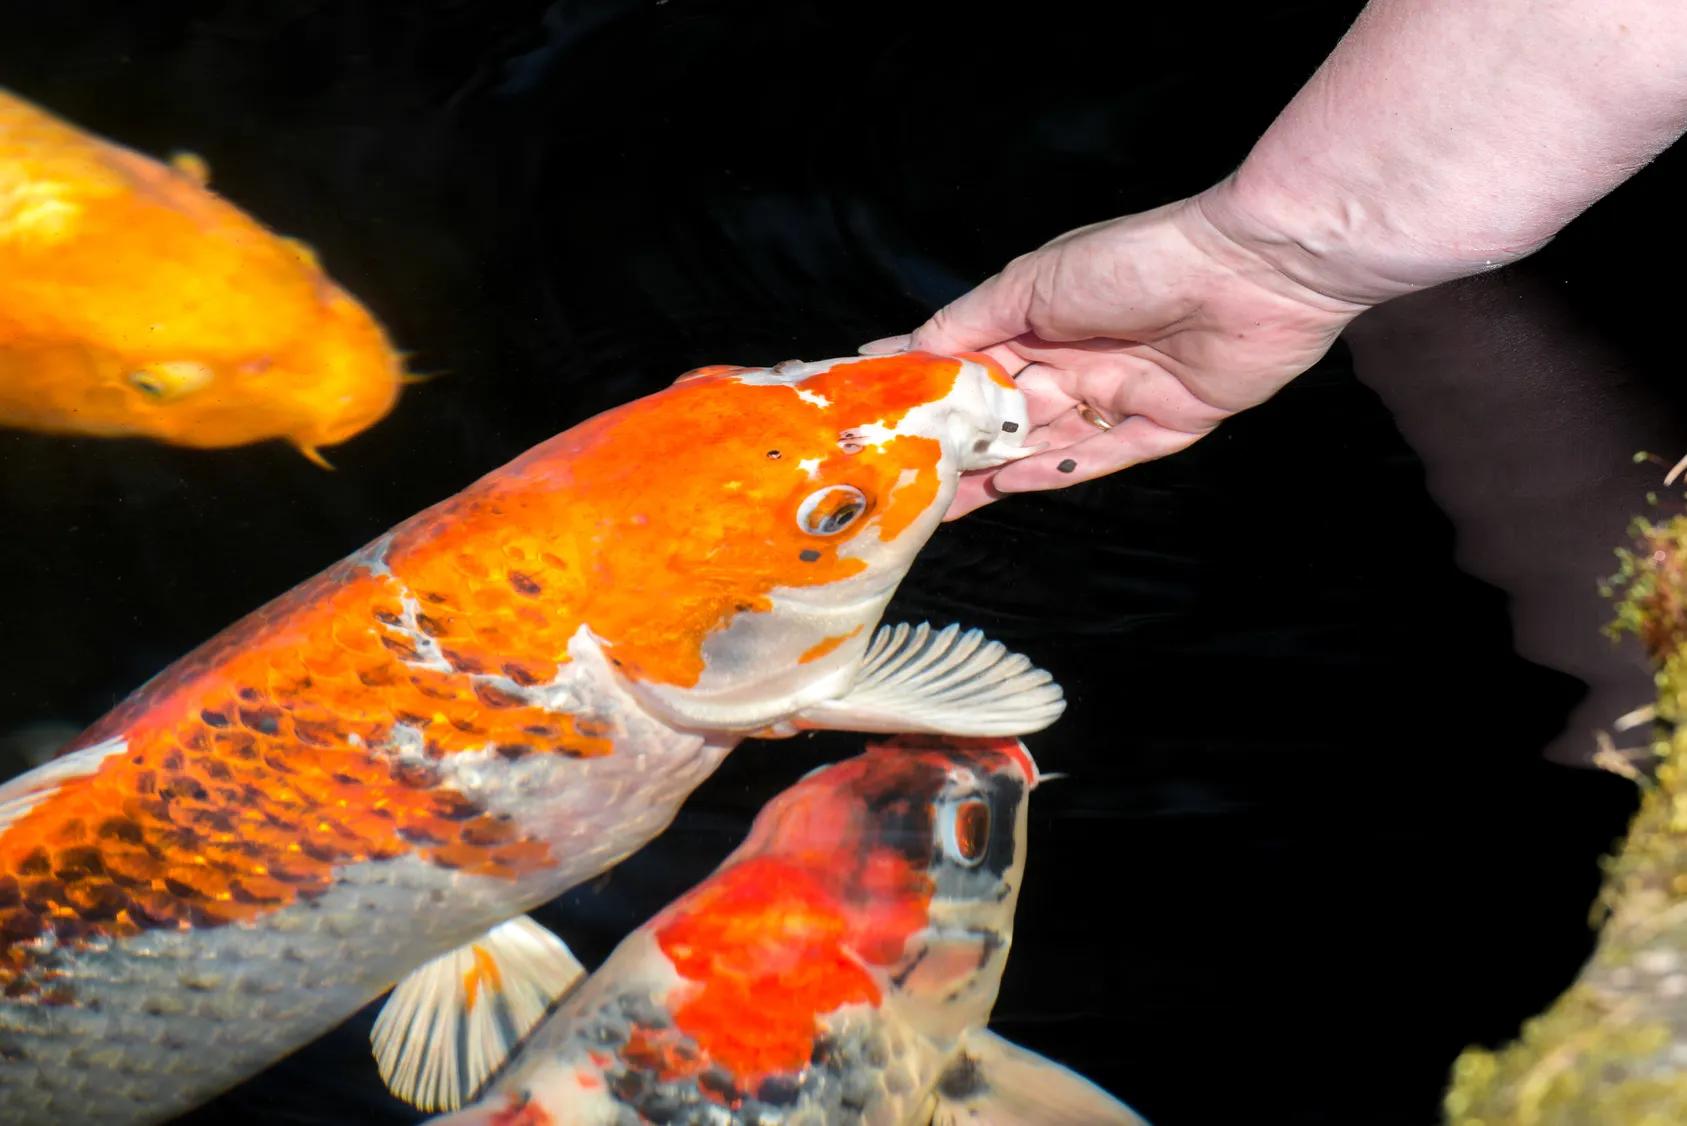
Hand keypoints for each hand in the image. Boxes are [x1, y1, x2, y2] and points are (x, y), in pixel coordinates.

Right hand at [863, 190, 1370, 517]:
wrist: (1251, 268)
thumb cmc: (1136, 260)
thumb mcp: (1031, 284)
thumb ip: (967, 322)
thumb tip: (898, 346)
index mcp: (1042, 318)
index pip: (972, 364)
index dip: (928, 392)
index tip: (874, 418)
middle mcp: (1077, 358)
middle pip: (1007, 416)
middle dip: (957, 448)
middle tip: (901, 483)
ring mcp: (1120, 394)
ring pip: (1046, 445)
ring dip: (996, 473)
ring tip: (941, 503)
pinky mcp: (1166, 425)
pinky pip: (1103, 458)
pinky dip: (1057, 472)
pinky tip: (1010, 487)